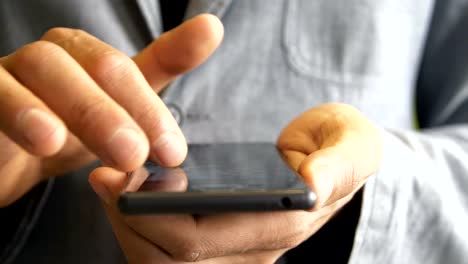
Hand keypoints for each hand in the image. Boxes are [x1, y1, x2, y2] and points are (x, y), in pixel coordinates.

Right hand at [0, 14, 223, 205]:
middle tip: (143, 154)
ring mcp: (12, 69)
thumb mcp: (114, 114)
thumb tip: (210, 33)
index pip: (128, 71)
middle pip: (96, 65)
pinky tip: (45, 139)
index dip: (152, 108)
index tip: (173, 148)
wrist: (6, 156)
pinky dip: (20, 111)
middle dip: (127, 110)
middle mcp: (54, 55)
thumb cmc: (65, 128)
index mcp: (89, 58)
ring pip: (45, 68)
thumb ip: (154, 90)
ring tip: (112, 152)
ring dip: (84, 109)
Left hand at [88, 103, 382, 263]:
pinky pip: (165, 252)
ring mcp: (234, 251)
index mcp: (282, 225)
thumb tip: (312, 182)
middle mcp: (254, 250)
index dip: (158, 216)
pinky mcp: (218, 241)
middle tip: (105, 176)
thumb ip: (340, 162)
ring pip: (163, 261)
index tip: (125, 182)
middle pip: (173, 257)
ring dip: (127, 225)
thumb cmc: (337, 145)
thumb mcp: (351, 141)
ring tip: (109, 183)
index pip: (205, 241)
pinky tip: (126, 195)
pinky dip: (137, 228)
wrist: (329, 156)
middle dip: (129, 219)